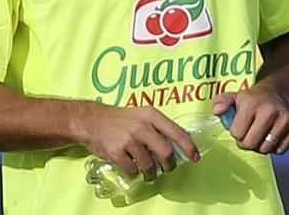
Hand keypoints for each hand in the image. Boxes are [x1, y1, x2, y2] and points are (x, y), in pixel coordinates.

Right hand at [76, 102, 199, 178]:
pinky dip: (134, 173)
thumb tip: (180, 146)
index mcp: (151, 115)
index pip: (176, 132)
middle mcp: (142, 126)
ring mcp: (128, 139)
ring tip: (148, 171)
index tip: (195, 157)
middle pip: (166, 152)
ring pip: (149, 165)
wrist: (93, 120)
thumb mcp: (142, 116)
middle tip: (167, 168)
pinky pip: (133, 171)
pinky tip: (131, 167)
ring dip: (151, 172)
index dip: (188, 147)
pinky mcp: (116, 152)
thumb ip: (159, 128)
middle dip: (170, 165)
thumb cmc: (122, 120)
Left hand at [212, 86, 288, 155]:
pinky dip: (274, 148)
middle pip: (251, 144)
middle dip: (246, 143)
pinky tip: (271, 136)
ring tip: (259, 135)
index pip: (237, 133)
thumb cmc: (251, 100)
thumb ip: (221, 102)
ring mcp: (284, 119)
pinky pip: (280, 151)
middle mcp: (269, 111)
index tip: (239, 126)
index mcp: (251, 103)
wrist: (277, 94)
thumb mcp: (234, 97)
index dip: (236, 133)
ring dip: (260, 147)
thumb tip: (217, 111)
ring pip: (266, 149)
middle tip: (248, 134)